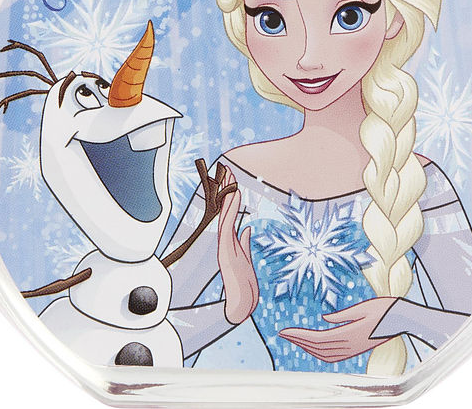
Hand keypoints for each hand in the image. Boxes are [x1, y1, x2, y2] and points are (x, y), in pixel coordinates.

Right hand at [216, 169, 258, 324]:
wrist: (240, 305)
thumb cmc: (243, 285)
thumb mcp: (246, 259)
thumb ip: (245, 243)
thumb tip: (248, 228)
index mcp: (230, 241)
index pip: (229, 212)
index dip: (229, 194)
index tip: (229, 176)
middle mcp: (226, 240)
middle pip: (224, 208)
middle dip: (225, 188)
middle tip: (225, 167)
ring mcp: (225, 244)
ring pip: (225, 213)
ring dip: (227, 194)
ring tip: (228, 175)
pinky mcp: (226, 251)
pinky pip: (228, 225)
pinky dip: (231, 209)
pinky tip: (234, 196)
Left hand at [279, 297, 398, 362]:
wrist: (403, 319)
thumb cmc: (385, 309)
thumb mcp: (362, 307)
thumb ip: (342, 315)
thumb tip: (324, 317)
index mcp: (349, 335)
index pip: (318, 339)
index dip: (300, 336)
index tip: (285, 331)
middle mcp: (350, 346)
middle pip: (318, 348)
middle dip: (299, 341)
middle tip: (284, 334)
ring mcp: (354, 349)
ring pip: (325, 354)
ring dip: (308, 347)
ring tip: (296, 339)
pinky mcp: (357, 348)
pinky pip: (334, 355)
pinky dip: (321, 352)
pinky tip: (315, 346)